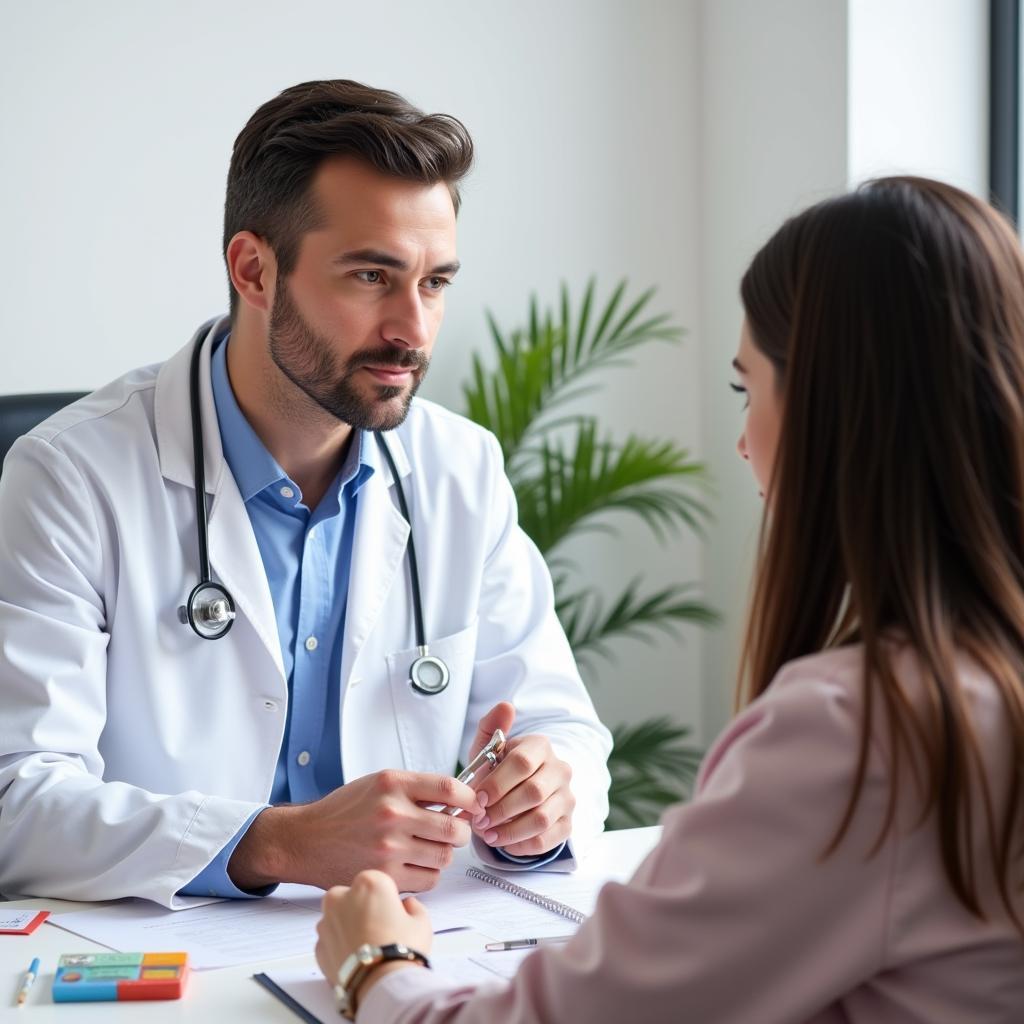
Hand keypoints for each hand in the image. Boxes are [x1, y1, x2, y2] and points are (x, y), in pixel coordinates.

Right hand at [228, 770, 478, 891]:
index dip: (470, 799)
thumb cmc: (344, 811)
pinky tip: (417, 865)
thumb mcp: (379, 784)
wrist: (306, 840)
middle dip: (462, 831)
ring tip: (432, 848)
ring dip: (445, 854)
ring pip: (444, 857)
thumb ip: (416, 790)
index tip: (474, 805)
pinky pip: (428, 880)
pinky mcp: (384, 876)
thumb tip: (460, 801)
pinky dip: (429, 874)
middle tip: (456, 831)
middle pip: (453, 827)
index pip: (450, 788)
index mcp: (392, 784)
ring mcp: (388, 848)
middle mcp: (392, 813)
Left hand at [315, 871, 432, 995]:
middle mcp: (341, 897)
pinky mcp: (318, 947)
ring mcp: (326, 922)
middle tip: (380, 928)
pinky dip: (339, 946)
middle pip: (352, 895)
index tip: (394, 912)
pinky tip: (356, 958)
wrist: (379, 985)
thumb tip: (407, 906)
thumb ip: (413, 907)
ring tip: (368, 946)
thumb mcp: (421, 922)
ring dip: (348, 925)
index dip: (388, 898)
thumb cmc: (401, 950)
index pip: (378, 882)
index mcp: (368, 883)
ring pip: (337, 917)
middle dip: (363, 907)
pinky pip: (330, 940)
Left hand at [468, 703, 574, 856]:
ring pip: (541, 818)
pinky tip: (503, 841)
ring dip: (509, 830)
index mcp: (540, 746)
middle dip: (501, 809)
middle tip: (479, 820)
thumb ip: (491, 727)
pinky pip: (547, 840)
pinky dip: (521, 845)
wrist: (516, 792)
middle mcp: (560, 769)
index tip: (478, 797)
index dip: (497, 783)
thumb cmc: (498, 769)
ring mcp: (567, 798)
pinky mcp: (568, 823)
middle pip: (533, 792)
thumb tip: (506, 706)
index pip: (523, 762)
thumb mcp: (489, 748)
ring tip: (487, 833)